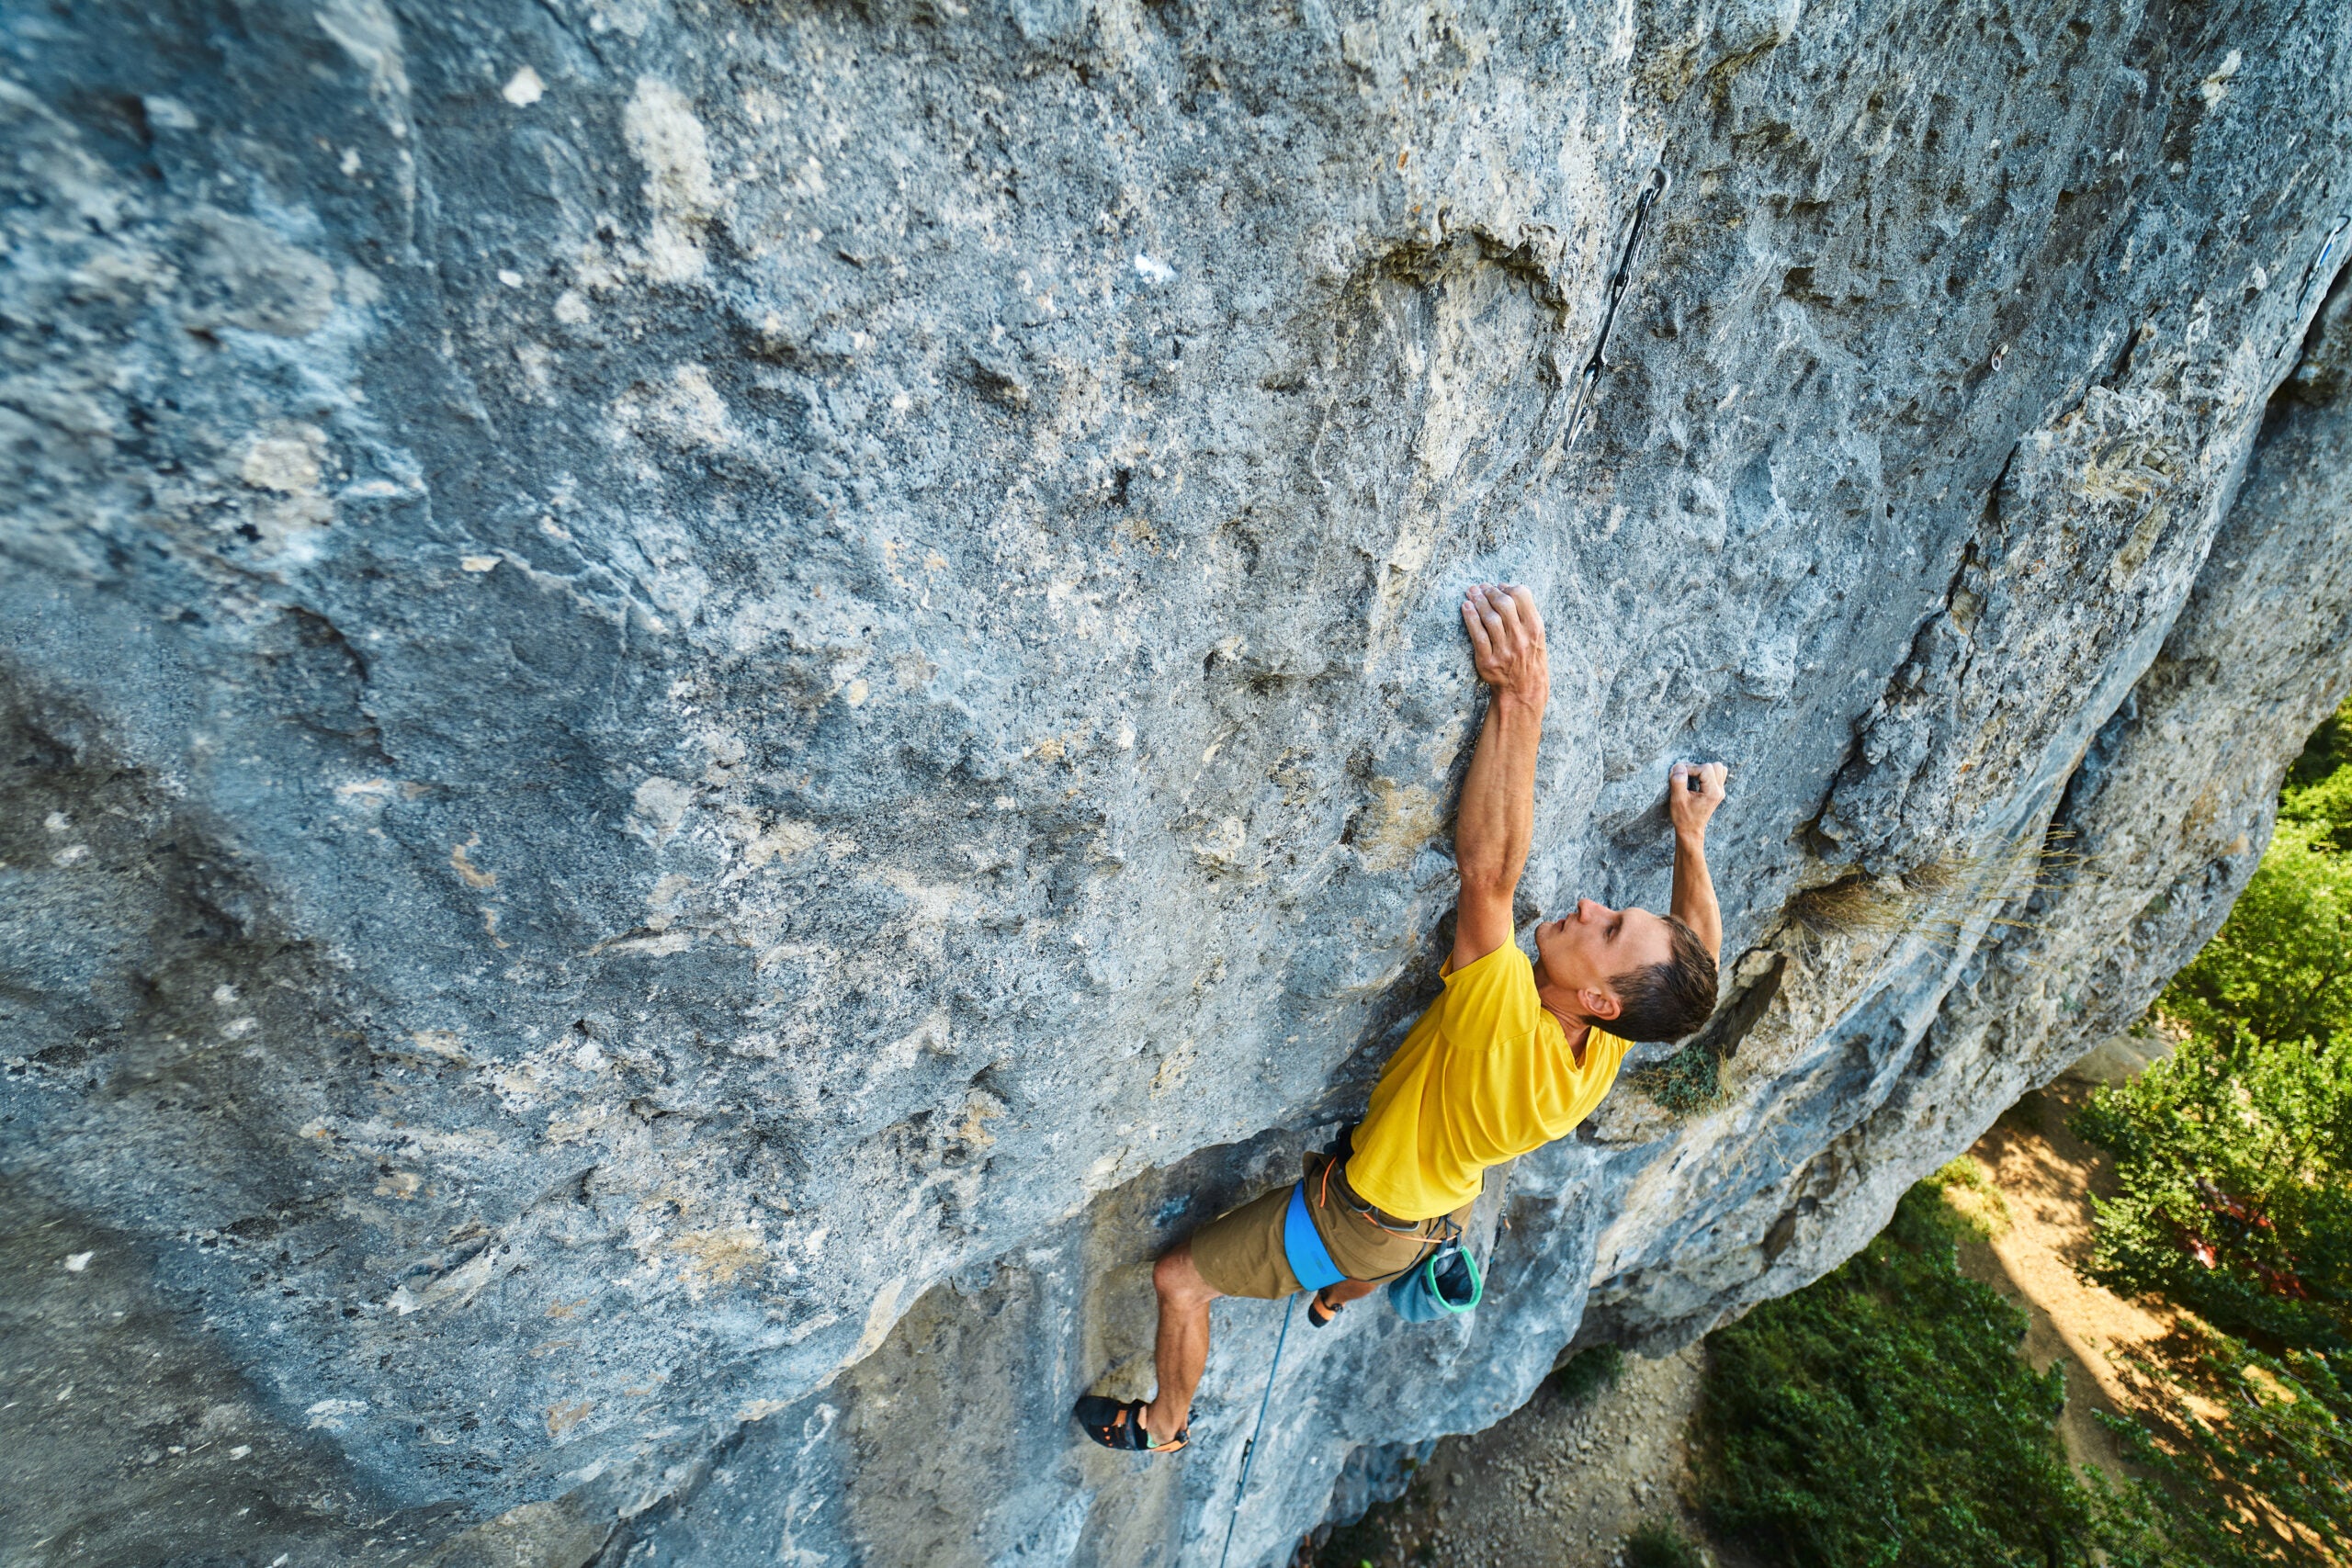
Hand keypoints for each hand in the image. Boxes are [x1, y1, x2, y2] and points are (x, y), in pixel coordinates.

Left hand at [1460, 583, 1547, 704]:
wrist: (1524, 692)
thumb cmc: (1530, 660)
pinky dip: (1470, 618)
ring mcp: (1504, 651)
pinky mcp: (1488, 661)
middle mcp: (1521, 639)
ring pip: (1489, 618)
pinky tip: (1465, 607)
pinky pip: (1477, 635)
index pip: (1522, 596)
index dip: (1507, 587)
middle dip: (1489, 592)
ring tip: (1471, 593)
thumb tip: (1507, 589)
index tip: (1498, 586)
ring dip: (1478, 601)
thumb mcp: (1537, 637)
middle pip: (1503, 604)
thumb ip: (1526, 615)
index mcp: (1535, 629)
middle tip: (1481, 588)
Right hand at [1668, 761, 1727, 836]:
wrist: (1690, 830)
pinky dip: (1708, 773)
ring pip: (1718, 768)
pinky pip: (1718, 774)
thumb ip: (1678, 781)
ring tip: (1693, 777)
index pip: (1705, 768)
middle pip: (1714, 766)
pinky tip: (1698, 780)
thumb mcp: (1677, 799)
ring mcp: (1720, 791)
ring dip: (1704, 769)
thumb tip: (1679, 766)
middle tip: (1685, 776)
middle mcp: (1719, 791)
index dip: (1690, 768)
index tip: (1679, 775)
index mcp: (1712, 792)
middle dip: (1697, 767)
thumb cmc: (1683, 817)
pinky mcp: (1718, 791)